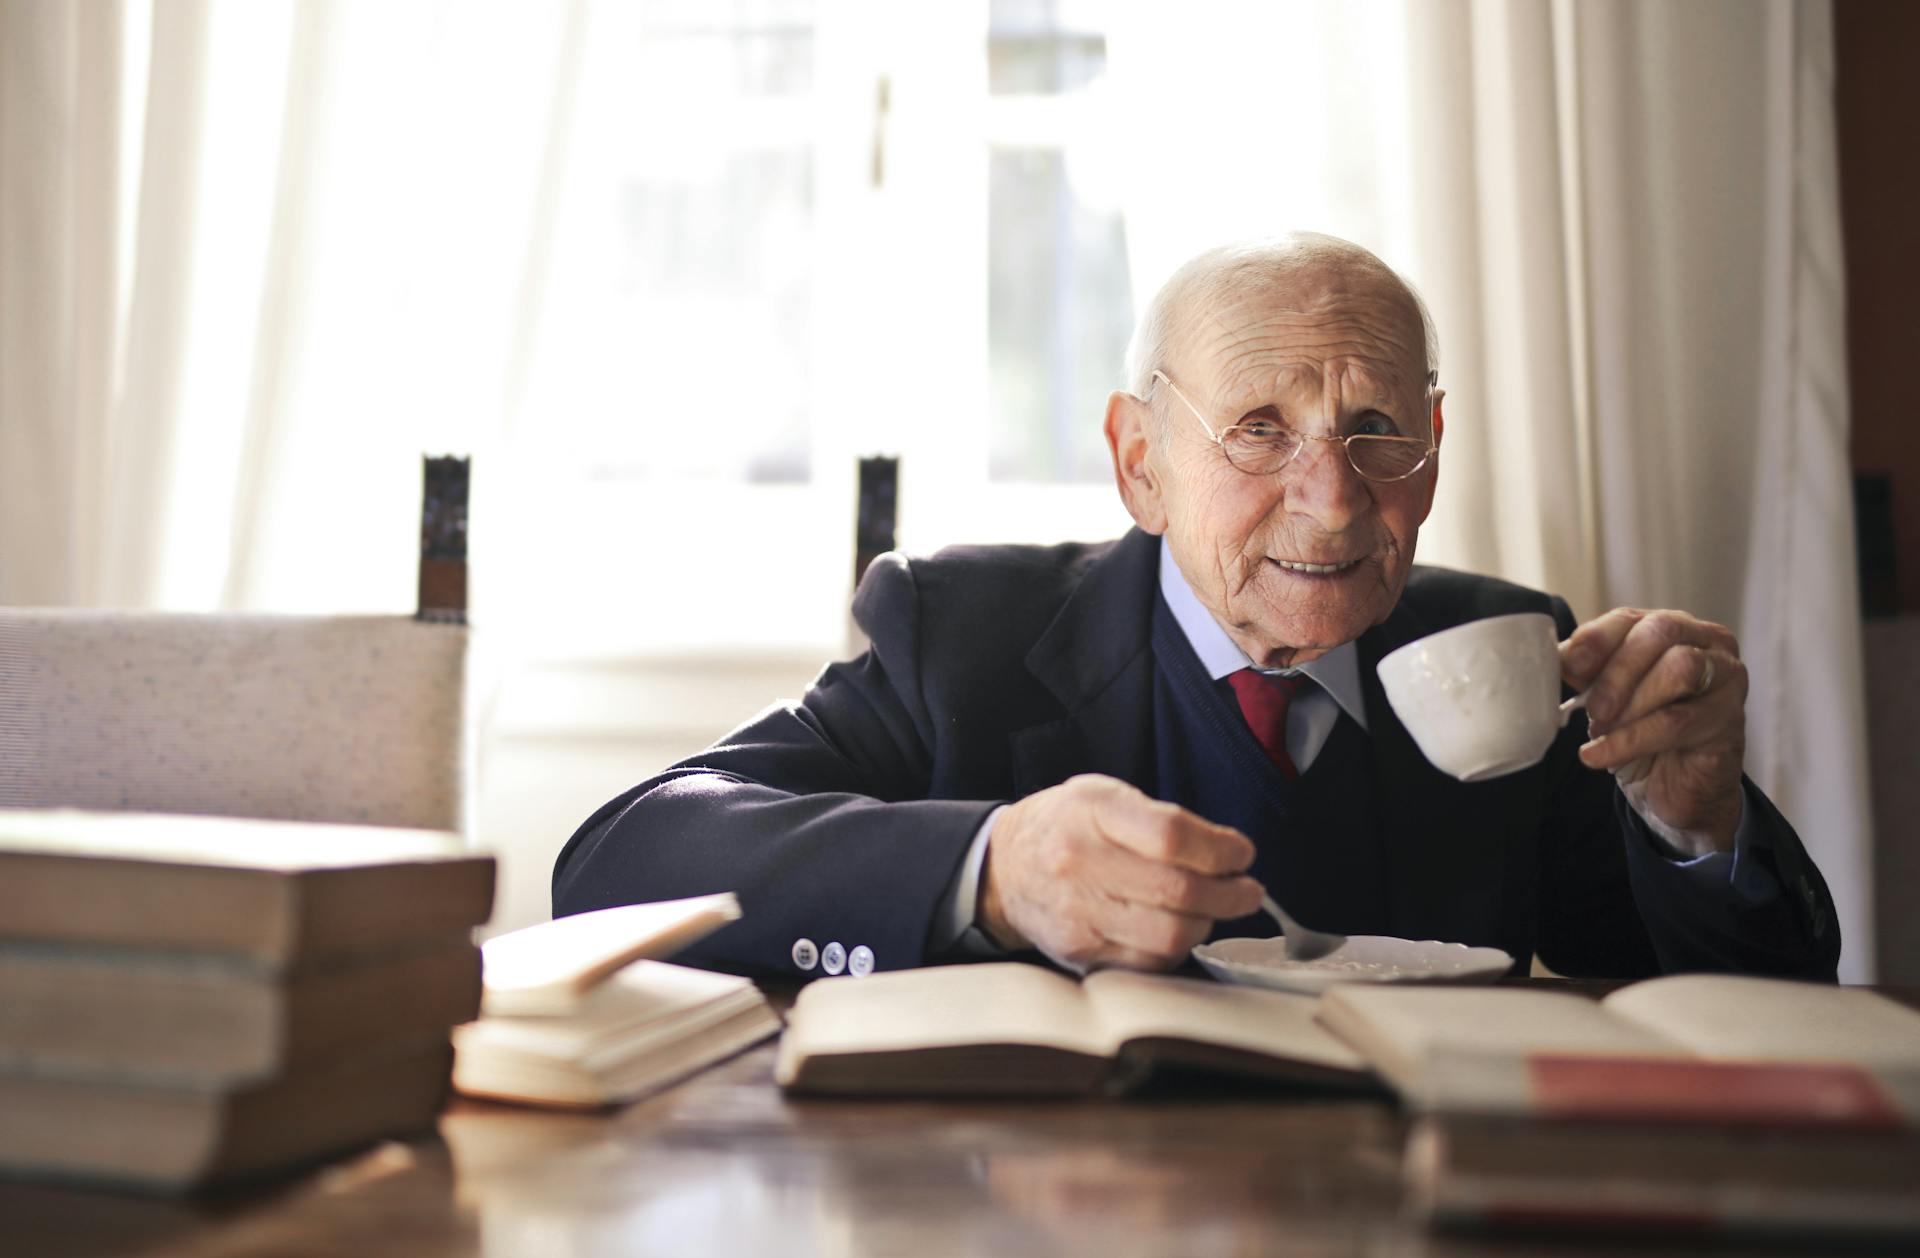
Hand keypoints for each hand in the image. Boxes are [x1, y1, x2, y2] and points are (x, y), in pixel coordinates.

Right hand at [977, 774, 1263, 972]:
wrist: (1003, 868)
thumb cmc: (1066, 826)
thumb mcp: (1103, 795)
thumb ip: (1161, 819)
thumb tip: (1226, 856)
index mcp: (1092, 810)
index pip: (1171, 835)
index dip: (1220, 850)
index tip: (1241, 854)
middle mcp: (1080, 861)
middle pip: (1177, 891)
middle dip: (1230, 895)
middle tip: (1248, 891)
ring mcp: (1078, 910)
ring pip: (1168, 935)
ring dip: (1207, 925)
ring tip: (1215, 911)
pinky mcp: (1079, 950)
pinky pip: (1148, 963)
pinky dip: (1176, 950)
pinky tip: (1180, 930)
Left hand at [1560, 607, 1747, 854]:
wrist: (1675, 788)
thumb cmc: (1640, 731)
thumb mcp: (1604, 696)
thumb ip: (1585, 673)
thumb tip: (1555, 660)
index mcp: (1670, 628)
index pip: (1630, 618)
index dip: (1596, 640)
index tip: (1569, 669)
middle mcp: (1706, 643)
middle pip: (1661, 632)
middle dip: (1617, 671)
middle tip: (1592, 709)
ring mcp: (1726, 678)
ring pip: (1679, 668)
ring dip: (1631, 703)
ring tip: (1603, 731)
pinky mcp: (1730, 719)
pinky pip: (1678, 721)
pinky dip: (1631, 740)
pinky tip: (1602, 755)